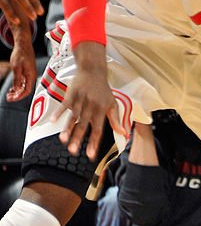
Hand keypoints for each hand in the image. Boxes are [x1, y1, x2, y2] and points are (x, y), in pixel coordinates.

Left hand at [5, 26, 36, 101]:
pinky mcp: (27, 73)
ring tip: (9, 94)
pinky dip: (17, 87)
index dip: (19, 96)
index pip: (27, 91)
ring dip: (17, 92)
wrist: (23, 46)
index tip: (11, 99)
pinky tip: (12, 88)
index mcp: (31, 76)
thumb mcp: (16, 67)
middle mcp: (31, 77)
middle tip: (8, 98)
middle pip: (26, 91)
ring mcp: (29, 75)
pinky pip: (23, 83)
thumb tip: (17, 89)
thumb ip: (17, 79)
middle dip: (17, 96)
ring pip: (24, 87)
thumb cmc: (21, 55)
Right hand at [59, 42, 124, 158]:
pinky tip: (52, 121)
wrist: (93, 70)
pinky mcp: (71, 94)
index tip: (90, 155)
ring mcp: (80, 100)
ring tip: (63, 140)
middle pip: (84, 126)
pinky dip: (59, 112)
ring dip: (68, 129)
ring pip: (73, 117)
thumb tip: (123, 133)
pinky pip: (64, 105)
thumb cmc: (103, 90)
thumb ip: (115, 120)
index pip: (98, 130)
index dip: (94, 143)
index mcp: (101, 111)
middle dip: (78, 139)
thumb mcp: (112, 104)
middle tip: (73, 152)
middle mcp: (91, 107)